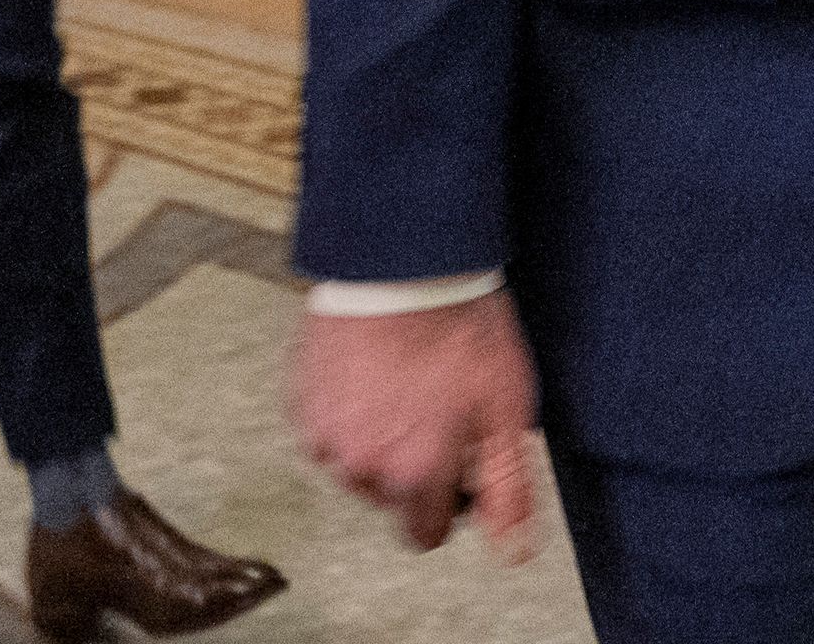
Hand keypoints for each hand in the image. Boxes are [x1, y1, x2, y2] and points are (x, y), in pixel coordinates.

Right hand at [295, 292, 541, 559]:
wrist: (404, 261)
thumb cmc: (459, 327)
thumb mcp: (507, 410)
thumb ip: (507, 492)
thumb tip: (512, 553)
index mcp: (412, 476)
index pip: (425, 534)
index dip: (448, 502)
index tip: (458, 466)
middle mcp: (359, 466)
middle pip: (389, 497)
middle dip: (411, 466)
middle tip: (436, 409)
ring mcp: (323, 433)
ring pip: (354, 463)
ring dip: (375, 439)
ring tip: (403, 384)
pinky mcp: (301, 399)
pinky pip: (326, 427)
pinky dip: (346, 409)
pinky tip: (373, 371)